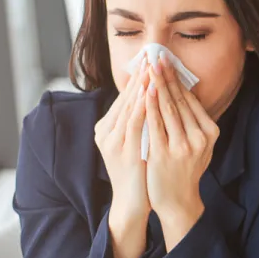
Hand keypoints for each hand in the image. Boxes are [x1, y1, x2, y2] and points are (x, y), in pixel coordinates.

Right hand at [94, 60, 150, 257]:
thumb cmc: (139, 170)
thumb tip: (152, 96)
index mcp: (107, 127)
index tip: (150, 59)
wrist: (133, 202)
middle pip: (124, 98)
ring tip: (150, 69)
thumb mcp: (137, 140)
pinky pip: (133, 125)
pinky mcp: (122, 152)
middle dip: (139, 76)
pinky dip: (141, 107)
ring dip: (140, 87)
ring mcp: (112, 142)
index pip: (124, 97)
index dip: (137, 78)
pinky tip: (149, 94)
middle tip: (151, 56)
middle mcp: (106, 132)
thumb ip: (139, 120)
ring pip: (127, 108)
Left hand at [144, 54, 218, 249]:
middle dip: (166, 76)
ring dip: (157, 84)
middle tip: (157, 56)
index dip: (178, 79)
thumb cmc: (185, 169)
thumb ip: (193, 122)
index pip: (191, 100)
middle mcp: (199, 137)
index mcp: (210, 132)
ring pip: (167, 108)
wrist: (178, 200)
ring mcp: (182, 146)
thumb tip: (184, 93)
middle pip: (179, 100)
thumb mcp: (198, 145)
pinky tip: (144, 91)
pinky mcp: (165, 153)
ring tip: (149, 67)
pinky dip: (149, 105)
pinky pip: (155, 124)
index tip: (168, 61)